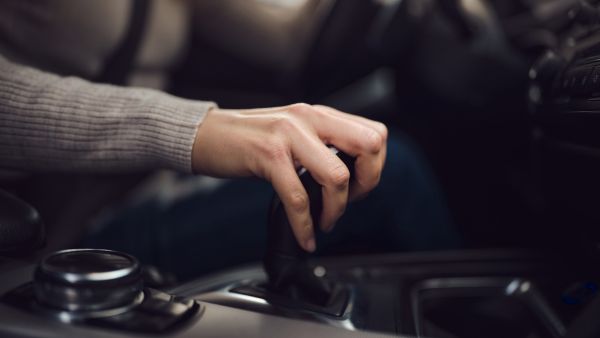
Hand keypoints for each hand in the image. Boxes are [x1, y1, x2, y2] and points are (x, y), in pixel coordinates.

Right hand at [192, 103, 386, 251]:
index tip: (358, 187)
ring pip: (337, 176)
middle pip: (370, 146)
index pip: (375, 133)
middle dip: (368, 183)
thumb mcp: (293, 133)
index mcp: (319, 115)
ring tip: (323, 221)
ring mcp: (289, 135)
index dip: (374, 166)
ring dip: (335, 209)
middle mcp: (309, 118)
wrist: (204, 135)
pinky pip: (298, 197)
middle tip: (350, 202)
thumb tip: (349, 178)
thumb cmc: (247, 139)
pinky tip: (304, 236)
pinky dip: (304, 225)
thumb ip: (321, 145)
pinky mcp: (268, 155)